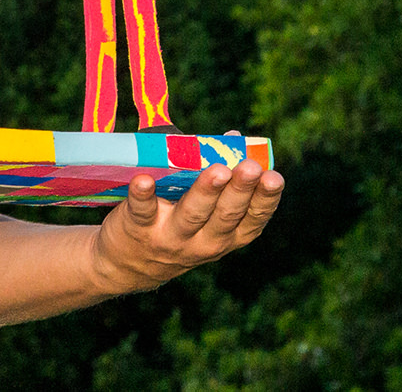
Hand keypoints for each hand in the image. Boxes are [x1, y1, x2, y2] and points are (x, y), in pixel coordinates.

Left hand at [86, 153, 284, 293]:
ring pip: (191, 214)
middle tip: (250, 167)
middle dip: (239, 190)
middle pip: (224, 216)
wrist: (126, 265)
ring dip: (205, 192)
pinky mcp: (138, 230)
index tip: (274, 177)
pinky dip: (143, 196)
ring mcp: (170, 238)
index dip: (265, 199)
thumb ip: (221, 177)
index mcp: (225, 236)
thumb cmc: (175, 225)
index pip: (252, 220)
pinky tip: (144, 180)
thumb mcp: (205, 214)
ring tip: (218, 170)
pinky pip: (142, 211)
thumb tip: (235, 136)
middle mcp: (203, 242)